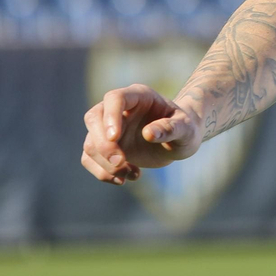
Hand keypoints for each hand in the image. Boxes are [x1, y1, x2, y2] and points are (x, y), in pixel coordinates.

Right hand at [80, 84, 201, 184]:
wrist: (180, 141)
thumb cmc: (186, 130)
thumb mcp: (186, 129)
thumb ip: (171, 128)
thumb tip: (148, 133)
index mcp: (139, 96)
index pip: (114, 98)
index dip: (110, 116)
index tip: (114, 138)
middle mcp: (119, 109)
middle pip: (93, 118)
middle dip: (103, 144)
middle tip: (121, 163)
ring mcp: (109, 127)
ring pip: (90, 142)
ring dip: (106, 164)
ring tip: (133, 174)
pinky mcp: (105, 146)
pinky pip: (89, 159)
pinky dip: (102, 173)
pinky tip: (124, 179)